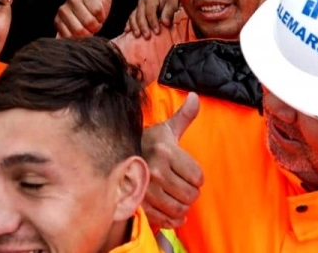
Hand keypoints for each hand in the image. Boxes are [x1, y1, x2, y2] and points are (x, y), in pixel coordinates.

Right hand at [54, 0, 113, 37]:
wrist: (80, 20)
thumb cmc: (95, 9)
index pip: (98, 12)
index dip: (102, 18)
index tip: (100, 17)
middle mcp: (71, 0)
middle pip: (89, 22)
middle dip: (94, 27)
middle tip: (93, 25)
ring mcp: (62, 11)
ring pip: (79, 30)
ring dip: (85, 34)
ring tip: (86, 29)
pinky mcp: (56, 22)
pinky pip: (69, 35)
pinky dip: (75, 38)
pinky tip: (77, 33)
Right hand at [126, 0, 178, 39]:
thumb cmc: (169, 2)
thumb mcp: (172, 5)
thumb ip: (168, 14)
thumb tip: (165, 23)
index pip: (150, 11)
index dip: (153, 22)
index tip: (157, 32)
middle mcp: (142, 2)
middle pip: (140, 15)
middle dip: (143, 26)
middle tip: (147, 36)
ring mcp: (137, 7)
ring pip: (133, 17)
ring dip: (135, 27)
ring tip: (137, 36)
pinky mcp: (135, 13)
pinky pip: (130, 19)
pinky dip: (129, 25)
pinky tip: (127, 31)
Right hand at [143, 92, 202, 229]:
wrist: (119, 156)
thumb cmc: (148, 143)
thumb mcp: (166, 129)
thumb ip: (184, 116)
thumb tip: (195, 97)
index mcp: (166, 152)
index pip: (198, 177)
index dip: (197, 177)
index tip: (189, 173)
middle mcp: (156, 170)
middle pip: (190, 195)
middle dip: (191, 193)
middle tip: (185, 187)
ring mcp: (147, 189)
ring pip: (179, 208)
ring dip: (183, 206)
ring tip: (178, 198)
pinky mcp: (140, 204)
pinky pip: (165, 220)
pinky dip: (173, 219)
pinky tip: (172, 211)